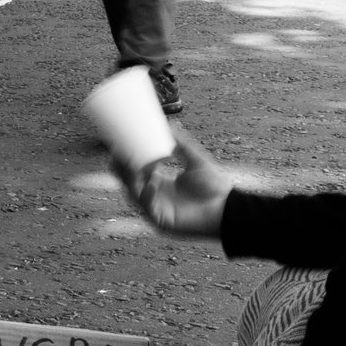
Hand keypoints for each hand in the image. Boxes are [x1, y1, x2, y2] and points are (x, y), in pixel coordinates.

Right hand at [117, 130, 232, 239]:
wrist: (228, 210)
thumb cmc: (215, 189)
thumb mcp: (196, 161)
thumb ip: (183, 144)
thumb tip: (170, 124)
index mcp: (159, 183)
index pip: (134, 171)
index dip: (123, 159)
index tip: (118, 143)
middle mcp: (154, 196)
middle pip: (127, 181)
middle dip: (119, 167)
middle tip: (118, 152)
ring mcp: (156, 210)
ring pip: (133, 194)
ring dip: (130, 179)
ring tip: (134, 164)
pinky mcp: (161, 222)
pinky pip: (148, 209)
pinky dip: (147, 196)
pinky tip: (150, 184)